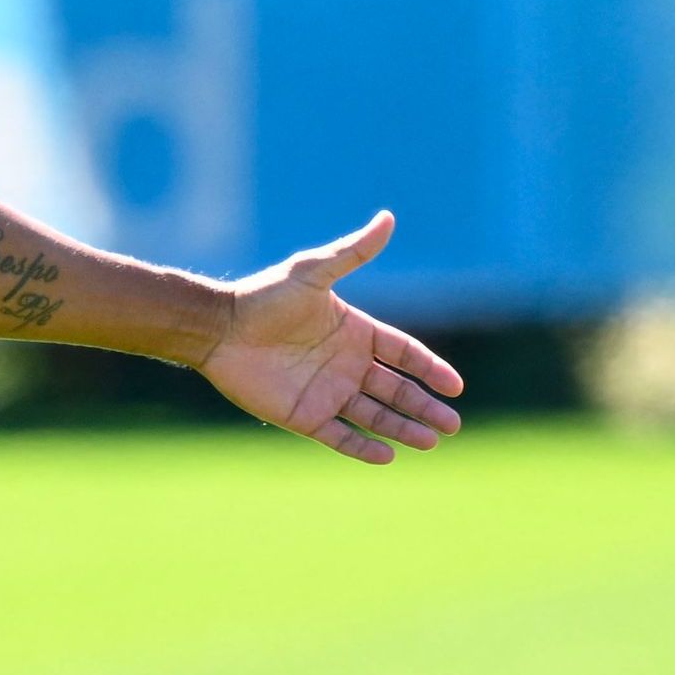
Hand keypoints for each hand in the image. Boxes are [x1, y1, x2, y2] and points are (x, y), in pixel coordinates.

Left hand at [199, 214, 465, 462]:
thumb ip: (352, 253)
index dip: (430, 369)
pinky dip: (363, 447)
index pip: (405, 354)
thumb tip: (388, 219)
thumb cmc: (265, 298)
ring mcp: (327, 392)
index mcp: (356, 333)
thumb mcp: (313, 273)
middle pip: (397, 390)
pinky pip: (340, 436)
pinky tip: (387, 456)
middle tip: (453, 424)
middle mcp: (347, 365)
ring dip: (403, 428)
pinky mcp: (304, 416)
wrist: (220, 329)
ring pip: (375, 416)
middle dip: (425, 407)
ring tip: (431, 442)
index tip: (454, 386)